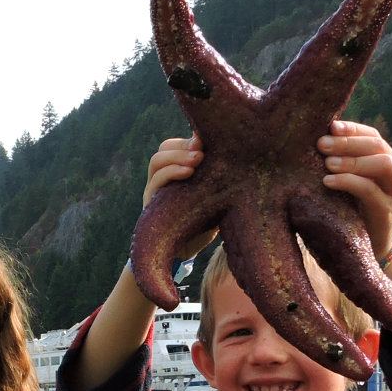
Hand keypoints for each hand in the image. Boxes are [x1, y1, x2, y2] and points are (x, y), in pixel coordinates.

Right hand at [142, 135, 216, 265]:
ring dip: (177, 157)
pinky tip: (189, 173)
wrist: (188, 250)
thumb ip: (218, 175)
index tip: (207, 140)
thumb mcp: (215, 194)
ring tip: (197, 160)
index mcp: (178, 170)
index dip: (189, 140)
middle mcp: (163, 177)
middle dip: (184, 146)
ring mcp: (154, 190)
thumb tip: (240, 152)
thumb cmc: (207, 220)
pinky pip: (155, 183)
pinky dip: (170, 174)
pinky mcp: (151, 204)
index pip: (176, 144)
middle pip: (164, 149)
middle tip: (202, 149)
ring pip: (157, 162)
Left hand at [319, 120, 391, 257]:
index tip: (331, 125)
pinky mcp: (387, 211)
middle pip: (378, 146)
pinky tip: (328, 182)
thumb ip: (337, 165)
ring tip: (327, 163)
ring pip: (382, 164)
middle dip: (349, 142)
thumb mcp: (346, 184)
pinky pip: (371, 190)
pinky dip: (349, 182)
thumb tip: (312, 141)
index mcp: (385, 161)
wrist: (368, 248)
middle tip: (322, 144)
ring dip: (352, 160)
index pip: (373, 136)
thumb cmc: (350, 211)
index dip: (353, 129)